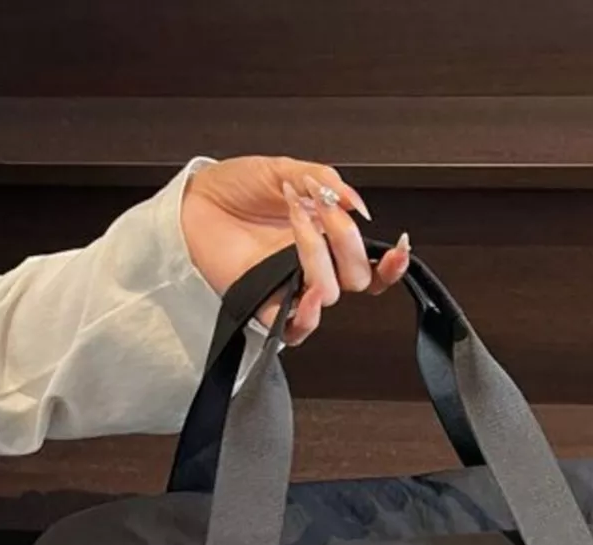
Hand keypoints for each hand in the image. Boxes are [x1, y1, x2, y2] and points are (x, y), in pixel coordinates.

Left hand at [181, 156, 410, 344]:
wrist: (194, 200)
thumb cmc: (235, 186)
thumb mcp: (287, 167)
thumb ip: (326, 181)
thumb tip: (357, 204)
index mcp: (326, 241)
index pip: (369, 266)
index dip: (391, 266)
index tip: (398, 247)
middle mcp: (312, 268)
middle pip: (356, 279)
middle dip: (347, 242)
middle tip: (322, 208)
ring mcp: (288, 288)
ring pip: (328, 296)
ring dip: (318, 256)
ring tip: (296, 219)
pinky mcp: (262, 304)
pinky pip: (292, 329)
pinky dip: (303, 316)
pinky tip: (303, 292)